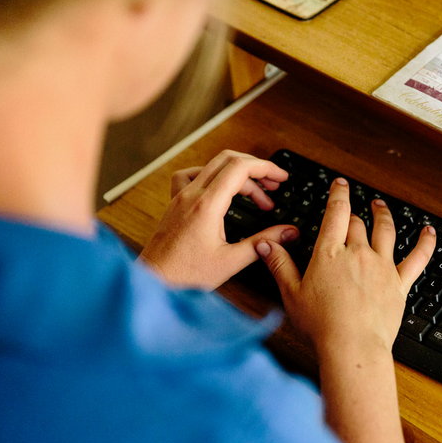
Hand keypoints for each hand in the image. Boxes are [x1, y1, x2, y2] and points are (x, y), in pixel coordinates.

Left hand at [140, 150, 299, 289]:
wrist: (154, 282)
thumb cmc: (186, 275)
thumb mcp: (231, 261)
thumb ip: (263, 243)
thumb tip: (288, 232)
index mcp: (206, 205)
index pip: (240, 168)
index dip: (266, 168)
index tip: (281, 178)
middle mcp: (191, 195)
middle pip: (228, 160)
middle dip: (256, 168)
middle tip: (275, 185)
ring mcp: (180, 197)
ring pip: (212, 166)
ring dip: (238, 174)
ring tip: (256, 195)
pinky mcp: (175, 204)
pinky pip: (191, 175)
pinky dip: (211, 176)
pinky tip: (219, 189)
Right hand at [255, 177, 435, 355]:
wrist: (352, 346)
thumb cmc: (321, 325)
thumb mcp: (291, 294)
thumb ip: (279, 265)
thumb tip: (265, 244)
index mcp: (330, 254)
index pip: (336, 213)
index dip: (339, 194)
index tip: (340, 185)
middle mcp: (357, 254)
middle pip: (358, 223)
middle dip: (355, 213)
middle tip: (353, 209)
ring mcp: (381, 267)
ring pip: (386, 231)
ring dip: (384, 216)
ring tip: (381, 206)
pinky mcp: (399, 283)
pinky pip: (417, 258)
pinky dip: (425, 243)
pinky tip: (430, 232)